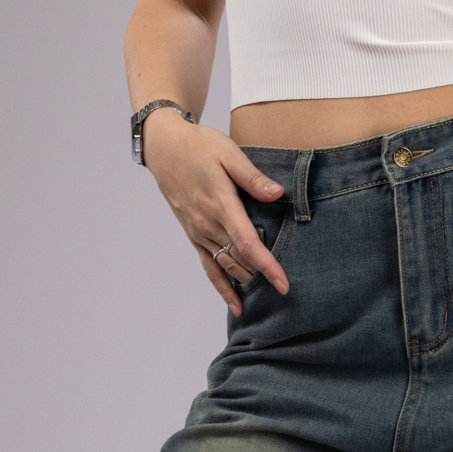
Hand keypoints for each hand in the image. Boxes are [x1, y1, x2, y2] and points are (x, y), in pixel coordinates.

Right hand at [141, 108, 290, 313]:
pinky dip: (222, 288)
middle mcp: (208, 224)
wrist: (164, 147)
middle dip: (263, 278)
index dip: (267, 266)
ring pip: (226, 266)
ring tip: (269, 300)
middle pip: (239, 260)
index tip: (284, 283)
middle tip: (287, 294)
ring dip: (246, 283)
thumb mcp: (229, 154)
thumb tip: (277, 194)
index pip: (247, 244)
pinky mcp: (193, 234)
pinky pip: (209, 267)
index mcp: (220, 204)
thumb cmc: (199, 146)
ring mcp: (199, 232)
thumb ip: (253, 178)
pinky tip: (236, 305)